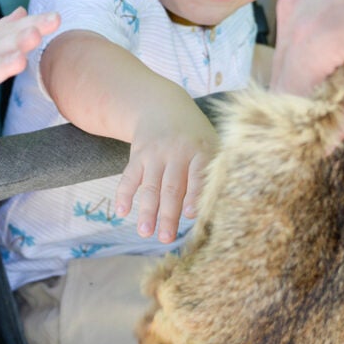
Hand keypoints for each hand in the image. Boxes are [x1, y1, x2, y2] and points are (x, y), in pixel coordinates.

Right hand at [114, 100, 216, 243]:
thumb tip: (221, 211)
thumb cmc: (195, 137)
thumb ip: (214, 173)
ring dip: (146, 211)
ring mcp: (155, 153)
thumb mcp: (210, 145)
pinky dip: (124, 194)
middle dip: (168, 214)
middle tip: (165, 238)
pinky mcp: (138, 155)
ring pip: (150, 186)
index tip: (190, 214)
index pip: (198, 176)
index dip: (194, 195)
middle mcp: (177, 152)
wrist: (162, 106)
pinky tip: (122, 212)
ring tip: (145, 233)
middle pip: (172, 187)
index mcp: (201, 151)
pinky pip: (129, 176)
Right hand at [272, 0, 343, 137]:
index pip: (286, 101)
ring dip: (315, 65)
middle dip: (310, 95)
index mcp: (314, 38)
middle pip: (283, 76)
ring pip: (290, 50)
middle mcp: (293, 11)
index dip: (306, 123)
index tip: (330, 130)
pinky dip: (318, 37)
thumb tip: (330, 139)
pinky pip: (299, 22)